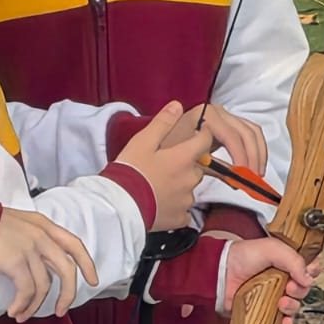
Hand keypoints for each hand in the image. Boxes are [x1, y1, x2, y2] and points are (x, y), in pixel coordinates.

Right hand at [0, 209, 98, 322]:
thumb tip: (39, 266)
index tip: (93, 281)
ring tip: (22, 315)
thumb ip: (33, 239)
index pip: (74, 244)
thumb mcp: (18, 224)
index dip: (87, 264)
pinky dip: (21, 305)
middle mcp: (42, 235)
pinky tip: (13, 311)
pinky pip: (26, 291)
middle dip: (68, 295)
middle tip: (61, 311)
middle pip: (67, 270)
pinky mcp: (16, 261)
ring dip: (34, 306)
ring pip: (44, 286)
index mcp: (44, 225)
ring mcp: (30, 248)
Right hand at [115, 101, 210, 229]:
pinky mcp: (179, 218)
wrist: (119, 205)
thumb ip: (162, 123)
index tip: (194, 135)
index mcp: (183, 158)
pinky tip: (160, 203)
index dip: (201, 135)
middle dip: (187, 164)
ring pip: (190, 188)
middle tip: (165, 164)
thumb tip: (178, 105)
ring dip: (180, 185)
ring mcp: (186, 200)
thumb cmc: (131, 170)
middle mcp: (190, 178)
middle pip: (198, 167)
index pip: (204, 140)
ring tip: (159, 185)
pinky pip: (183, 210)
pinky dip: (176, 206)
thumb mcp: (143, 141)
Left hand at [177, 104, 267, 176]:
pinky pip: (250, 132)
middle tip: (253, 177)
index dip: (240, 156)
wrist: (162, 143)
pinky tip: (255, 165)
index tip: (244, 174)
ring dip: (258, 153)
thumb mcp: (190, 160)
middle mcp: (218, 112)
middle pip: (245, 133)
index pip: (230, 136)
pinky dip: (256, 149)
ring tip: (257, 174)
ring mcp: (225, 116)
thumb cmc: (171, 150)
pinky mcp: (230, 124)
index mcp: (205, 115)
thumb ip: (215, 168)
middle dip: (253, 156)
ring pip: (252, 131)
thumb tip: (236, 178)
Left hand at [222, 238, 320, 323]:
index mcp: (286, 261)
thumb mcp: (272, 249)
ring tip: (282, 302)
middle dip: (300, 290)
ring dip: (293, 306)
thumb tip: (308, 278)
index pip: (309, 268)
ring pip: (295, 305)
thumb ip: (294, 260)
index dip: (312, 272)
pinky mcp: (265, 309)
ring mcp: (274, 294)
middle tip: (289, 287)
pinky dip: (287, 322)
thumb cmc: (243, 256)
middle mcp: (283, 278)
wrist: (221, 272)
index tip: (308, 274)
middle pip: (304, 289)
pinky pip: (282, 319)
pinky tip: (284, 321)